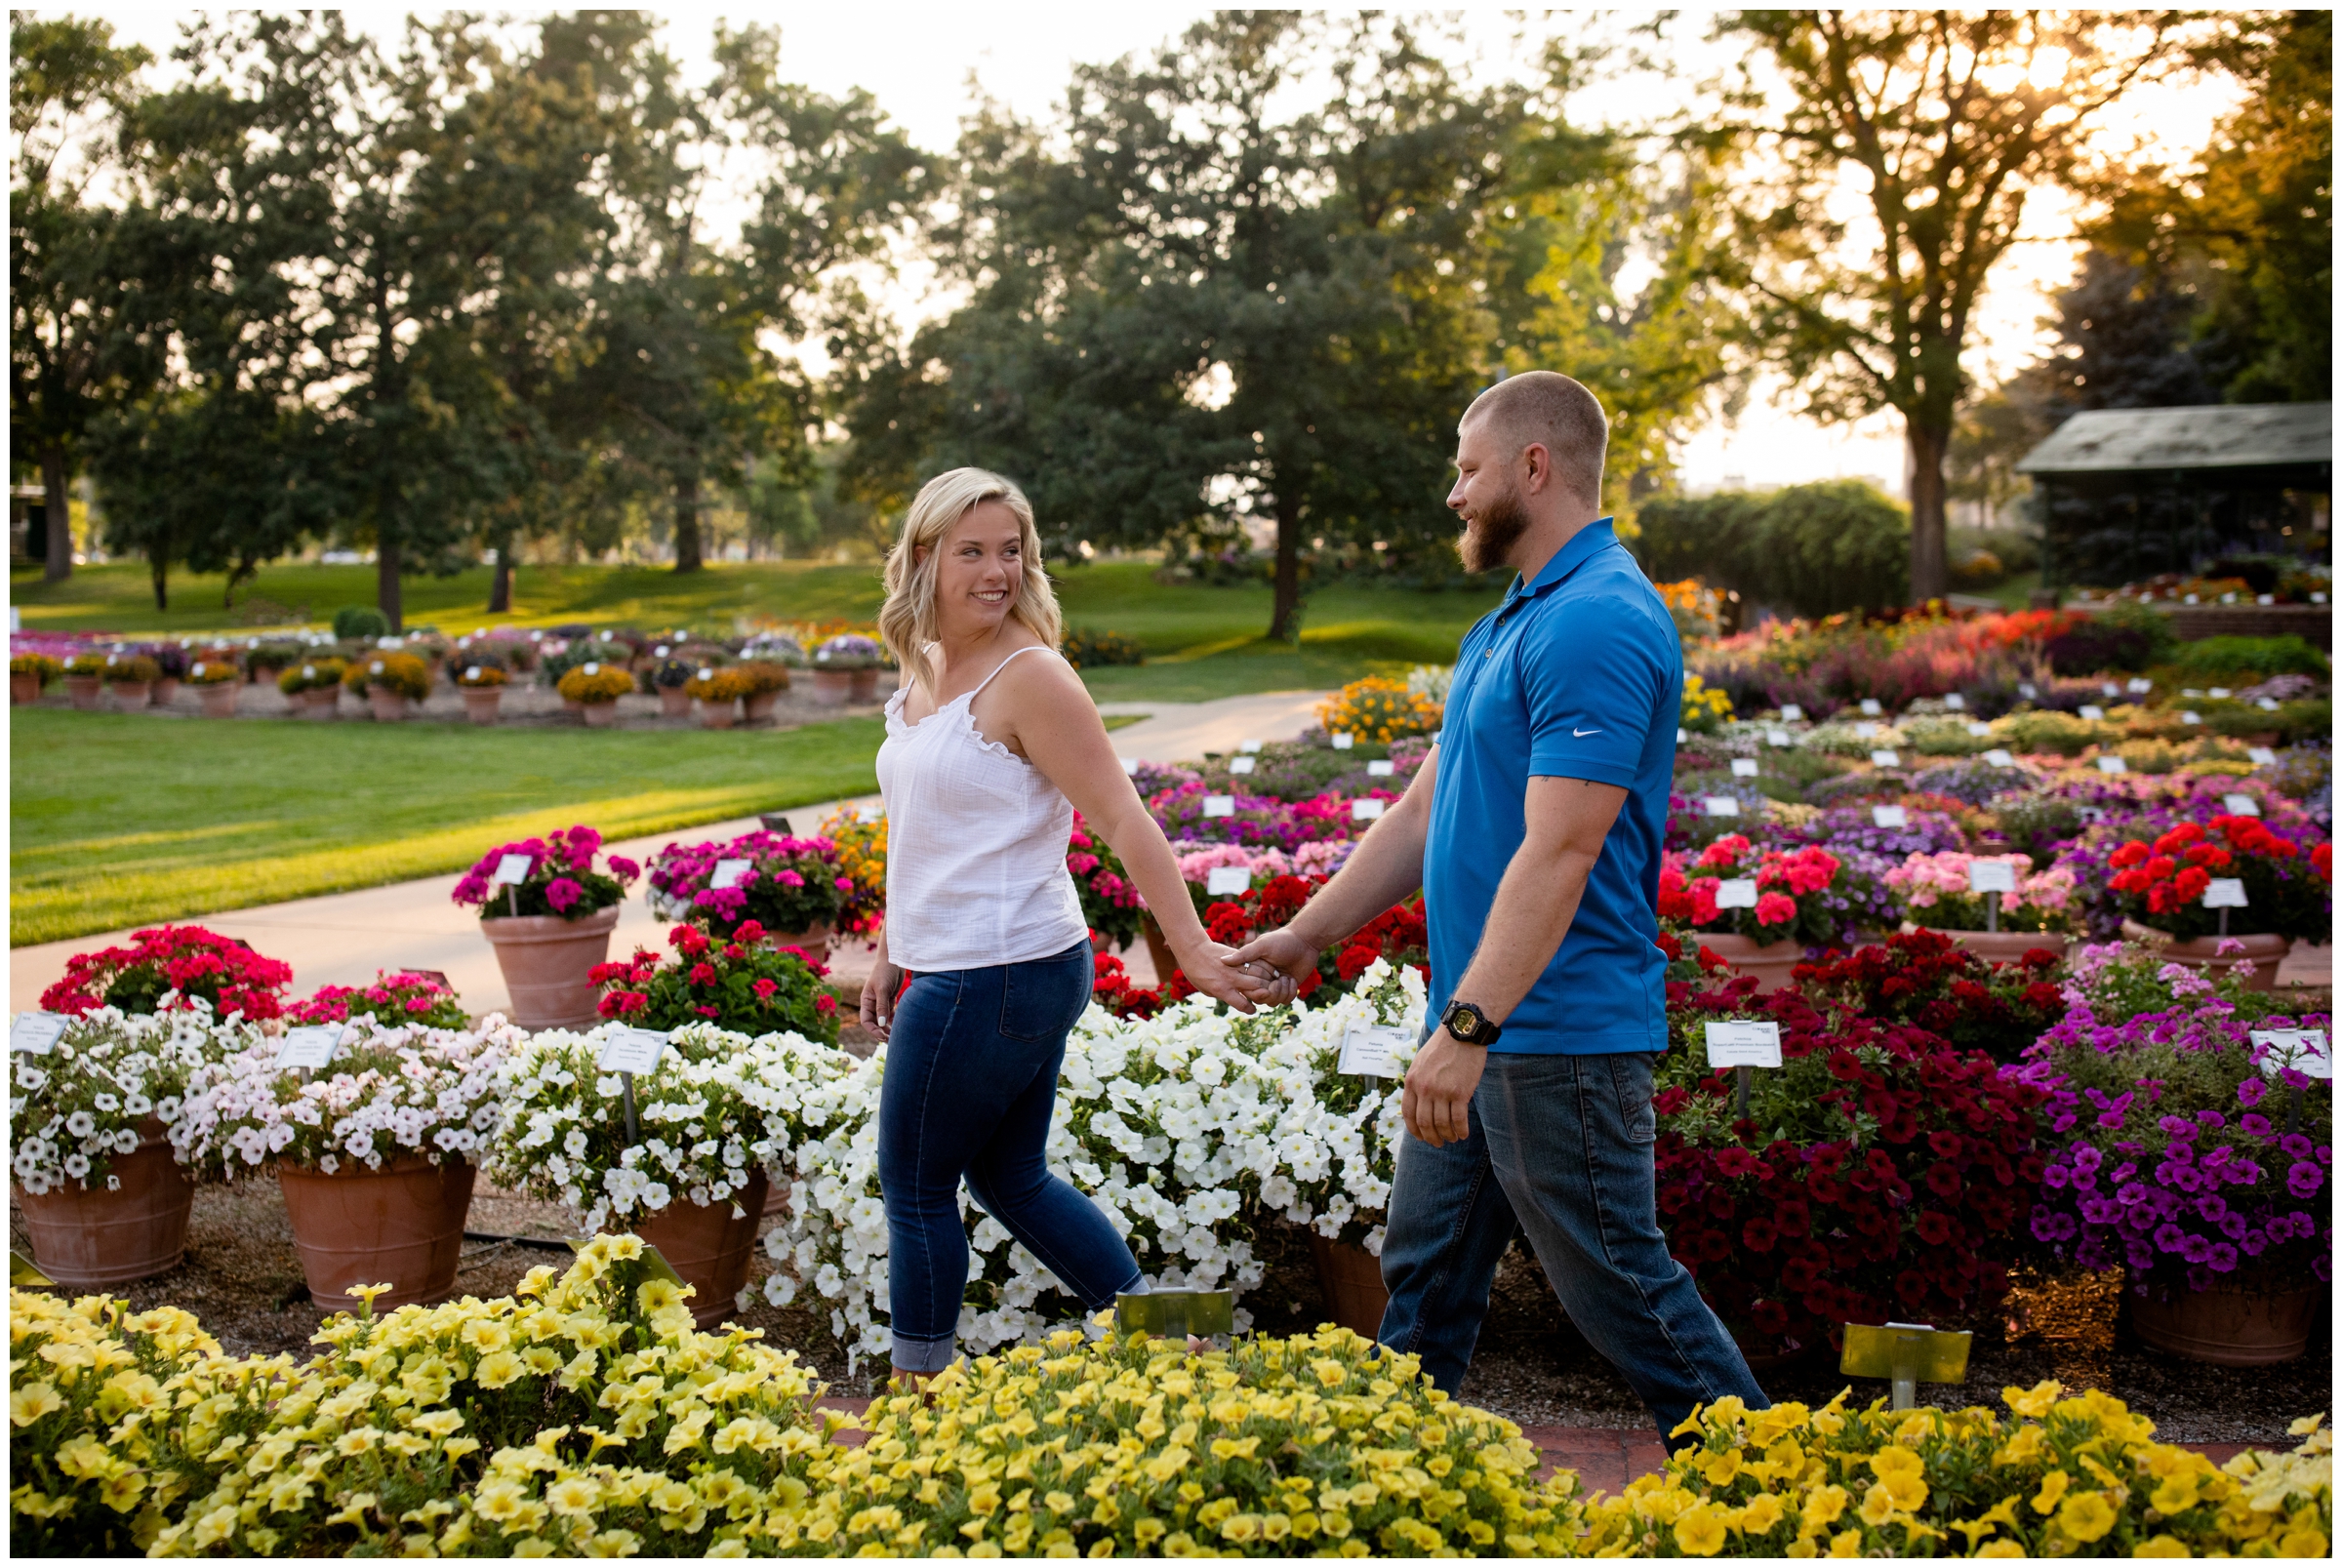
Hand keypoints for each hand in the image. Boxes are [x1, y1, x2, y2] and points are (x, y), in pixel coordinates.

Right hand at [860, 957, 903, 1038]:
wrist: (894, 958)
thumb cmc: (885, 971)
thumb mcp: (882, 989)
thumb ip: (881, 1006)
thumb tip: (881, 1024)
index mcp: (866, 1001)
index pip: (865, 1021)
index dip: (872, 1031)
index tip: (882, 1037)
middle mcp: (872, 1003)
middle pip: (874, 1023)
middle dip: (881, 1032)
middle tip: (892, 1041)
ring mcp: (881, 1001)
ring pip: (883, 1020)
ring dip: (888, 1028)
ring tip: (897, 1037)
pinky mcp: (890, 999)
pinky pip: (891, 1013)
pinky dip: (894, 1020)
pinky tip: (901, 1025)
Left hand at [1174, 941, 1269, 1013]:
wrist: (1193, 950)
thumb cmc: (1196, 972)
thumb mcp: (1206, 989)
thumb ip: (1222, 995)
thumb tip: (1234, 999)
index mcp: (1222, 990)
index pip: (1242, 1004)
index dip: (1250, 1009)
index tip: (1252, 1010)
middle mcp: (1231, 979)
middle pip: (1256, 987)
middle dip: (1265, 992)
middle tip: (1267, 994)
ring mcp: (1235, 966)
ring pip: (1259, 973)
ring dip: (1267, 978)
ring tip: (1270, 982)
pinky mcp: (1237, 956)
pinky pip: (1255, 961)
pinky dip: (1263, 966)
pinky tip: (1267, 970)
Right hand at [1228, 927, 1318, 1005]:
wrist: (1306, 941)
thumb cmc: (1282, 941)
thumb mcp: (1262, 945)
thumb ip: (1244, 954)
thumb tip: (1222, 960)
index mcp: (1253, 969)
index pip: (1246, 988)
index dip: (1254, 989)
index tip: (1267, 980)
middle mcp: (1262, 979)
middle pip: (1259, 998)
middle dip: (1270, 992)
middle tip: (1279, 979)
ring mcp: (1275, 984)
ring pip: (1272, 1002)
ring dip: (1281, 992)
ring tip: (1286, 978)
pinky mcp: (1286, 988)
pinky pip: (1284, 1001)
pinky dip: (1290, 992)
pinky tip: (1292, 980)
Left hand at [1402, 1029, 1486, 1148]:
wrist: (1462, 1033)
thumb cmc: (1442, 1047)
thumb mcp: (1420, 1063)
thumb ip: (1417, 1083)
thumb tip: (1417, 1104)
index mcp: (1412, 1081)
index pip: (1408, 1114)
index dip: (1414, 1130)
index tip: (1421, 1137)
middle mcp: (1424, 1088)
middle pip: (1425, 1123)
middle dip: (1431, 1137)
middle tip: (1438, 1143)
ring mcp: (1442, 1091)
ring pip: (1442, 1124)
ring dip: (1447, 1135)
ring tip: (1452, 1138)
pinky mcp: (1460, 1092)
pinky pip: (1459, 1119)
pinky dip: (1461, 1130)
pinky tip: (1463, 1133)